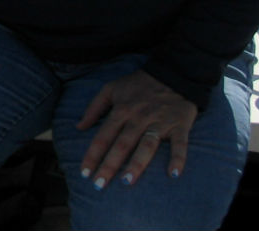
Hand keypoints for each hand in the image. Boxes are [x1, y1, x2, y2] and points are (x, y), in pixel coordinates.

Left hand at [77, 69, 196, 188]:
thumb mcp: (110, 88)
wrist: (172, 73)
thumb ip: (94, 108)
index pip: (103, 136)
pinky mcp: (180, 125)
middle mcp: (138, 118)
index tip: (84, 172)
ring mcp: (159, 122)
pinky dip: (178, 158)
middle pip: (122, 144)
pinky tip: (173, 174)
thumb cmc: (138, 84)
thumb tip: (79, 127)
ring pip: (146, 146)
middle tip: (99, 185)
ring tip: (126, 182)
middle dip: (109, 165)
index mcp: (121, 110)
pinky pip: (180, 144)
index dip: (92, 154)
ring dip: (137, 164)